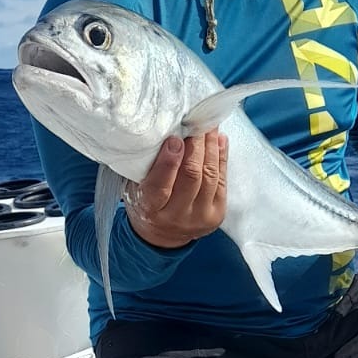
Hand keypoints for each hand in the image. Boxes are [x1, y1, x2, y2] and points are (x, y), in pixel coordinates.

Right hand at [123, 129, 227, 247]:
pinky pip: (222, 180)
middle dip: (196, 145)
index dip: (169, 160)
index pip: (160, 186)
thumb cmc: (145, 203)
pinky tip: (219, 140)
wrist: (162, 236)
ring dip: (211, 147)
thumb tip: (168, 132)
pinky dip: (221, 158)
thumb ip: (146, 166)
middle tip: (197, 122)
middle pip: (191, 176)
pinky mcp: (217, 214)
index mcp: (150, 209)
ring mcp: (200, 217)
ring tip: (210, 126)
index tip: (175, 138)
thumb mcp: (135, 187)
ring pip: (210, 176)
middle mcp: (177, 216)